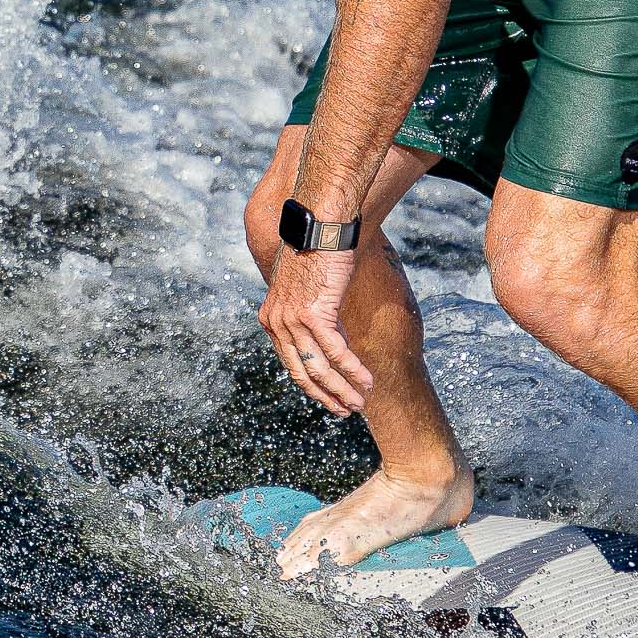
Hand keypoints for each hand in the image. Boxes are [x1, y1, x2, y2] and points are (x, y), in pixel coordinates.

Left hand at [259, 241, 370, 415]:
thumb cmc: (315, 252)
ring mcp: (292, 320)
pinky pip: (335, 351)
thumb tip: (331, 336)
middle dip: (326, 396)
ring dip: (342, 389)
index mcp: (270, 320)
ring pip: (320, 367)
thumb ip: (313, 315)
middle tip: (346, 411)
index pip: (291, 364)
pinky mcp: (313, 314)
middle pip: (303, 373)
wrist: (317, 225)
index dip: (312, 386)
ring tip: (359, 404)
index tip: (331, 399)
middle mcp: (276, 323)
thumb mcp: (308, 289)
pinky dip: (352, 369)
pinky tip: (367, 381)